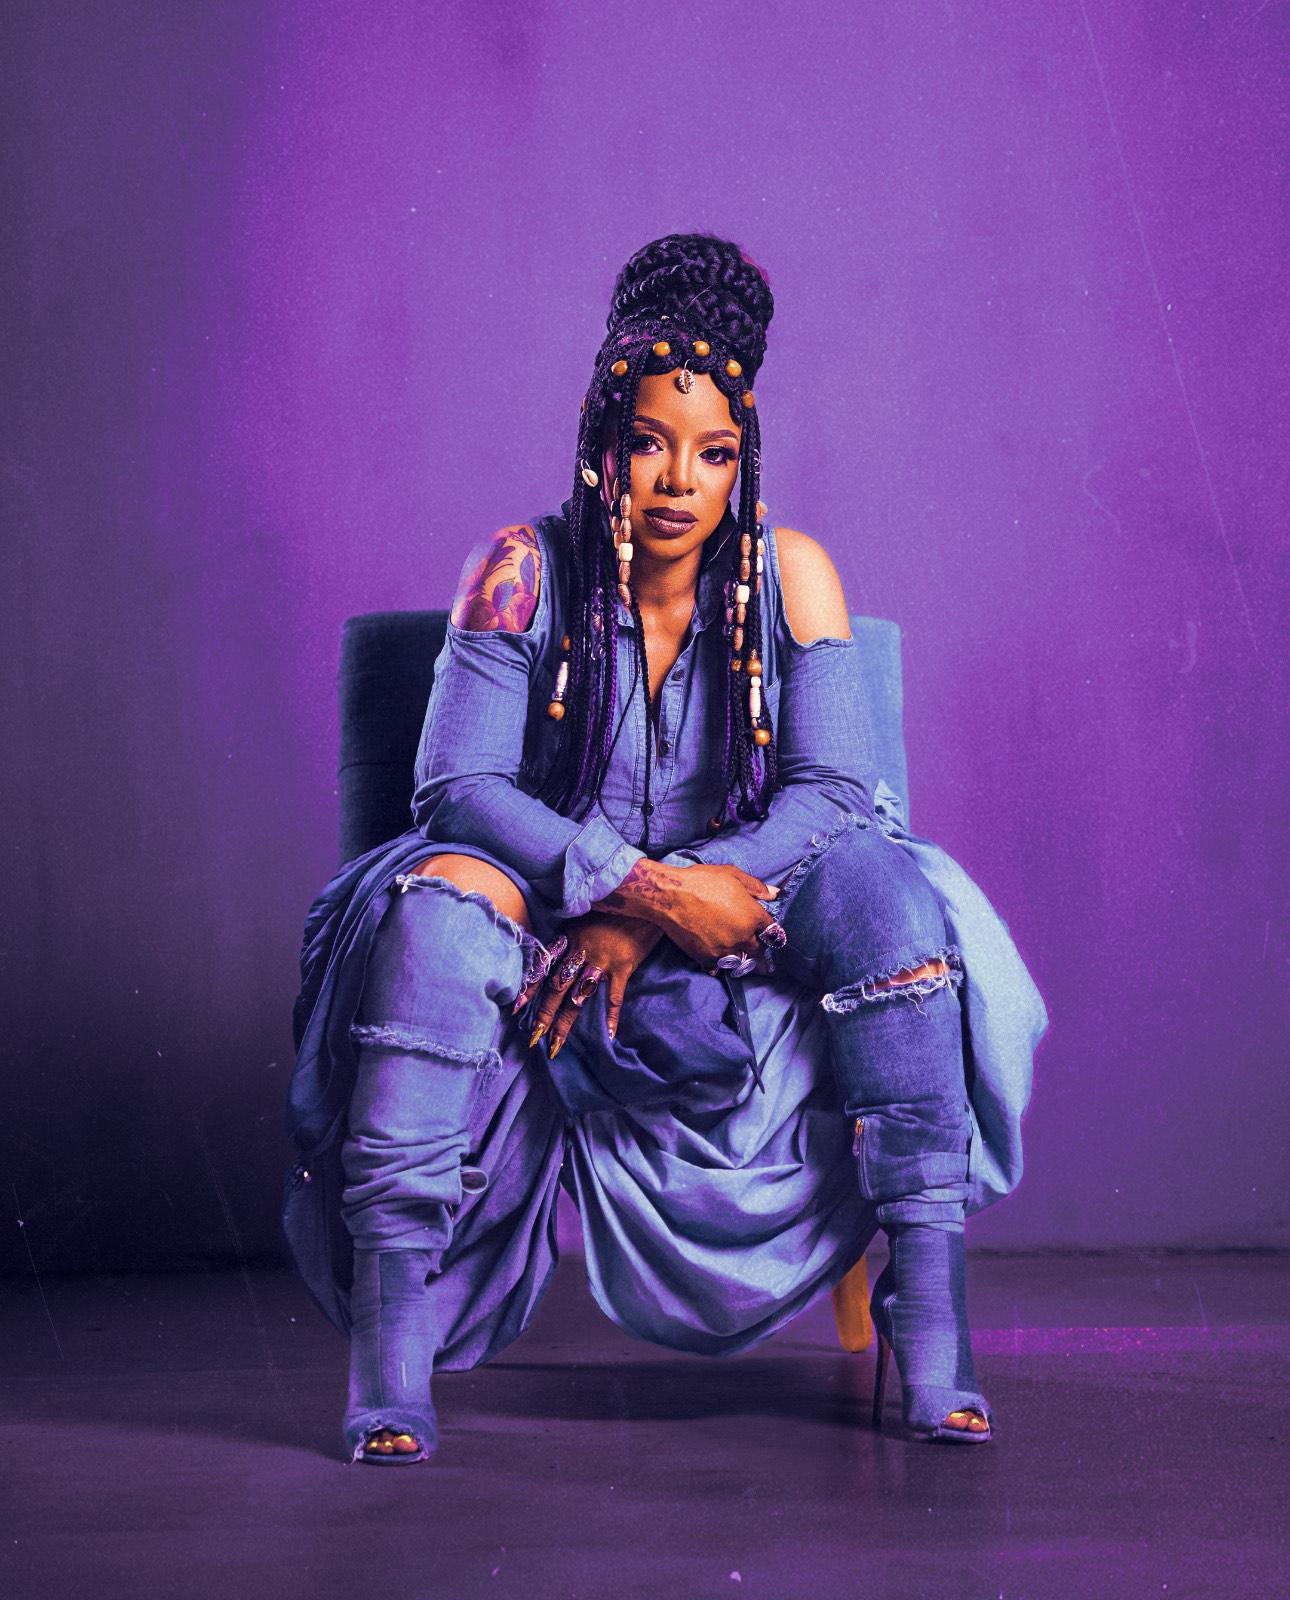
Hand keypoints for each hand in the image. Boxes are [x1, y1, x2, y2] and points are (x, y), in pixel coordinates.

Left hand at [518, 914, 664, 1056]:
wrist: (644, 901)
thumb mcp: (586, 918)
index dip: (530, 988)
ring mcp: (601, 960)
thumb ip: (572, 937)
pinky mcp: (623, 967)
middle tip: (533, 1037)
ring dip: (566, 1022)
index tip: (516, 1008)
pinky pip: (615, 996)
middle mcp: (581, 950)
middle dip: (544, 1013)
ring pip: (578, 996)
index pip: (544, 966)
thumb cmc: (614, 910)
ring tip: (556, 1044)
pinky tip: (610, 1035)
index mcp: (569, 938)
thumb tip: (561, 957)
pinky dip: (612, 1016)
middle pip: (557, 987)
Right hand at [650, 863, 781, 968]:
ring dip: (739, 955)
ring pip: (739, 959)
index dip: (770, 930)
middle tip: (754, 946)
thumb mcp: (732, 875)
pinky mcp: (707, 957)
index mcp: (752, 916)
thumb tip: (774, 894)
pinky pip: (718, 966)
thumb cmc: (702, 881)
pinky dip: (718, 963)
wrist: (671, 896)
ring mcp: (725, 949)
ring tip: (734, 952)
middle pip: (758, 948)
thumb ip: (756, 887)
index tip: (767, 933)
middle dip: (757, 945)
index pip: (771, 929)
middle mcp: (742, 936)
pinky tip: (716, 958)